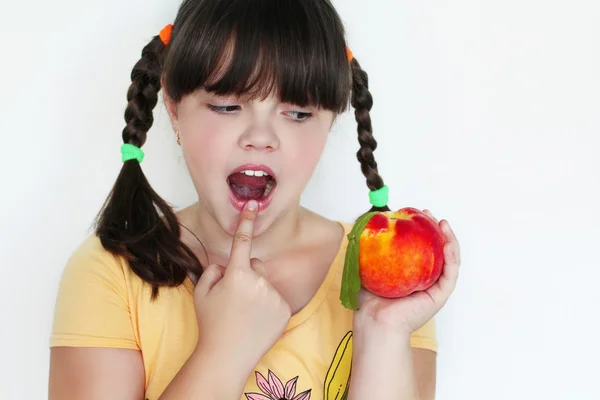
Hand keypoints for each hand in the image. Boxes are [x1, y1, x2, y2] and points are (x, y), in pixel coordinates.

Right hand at [192, 200, 290, 368]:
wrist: (226, 356)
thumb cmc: (211, 324)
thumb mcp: (202, 293)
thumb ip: (213, 270)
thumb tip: (226, 264)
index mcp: (237, 274)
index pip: (243, 241)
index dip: (247, 221)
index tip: (252, 204)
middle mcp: (259, 282)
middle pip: (256, 265)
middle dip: (247, 274)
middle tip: (235, 297)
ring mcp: (274, 296)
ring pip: (266, 283)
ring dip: (258, 291)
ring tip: (245, 313)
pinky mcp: (284, 309)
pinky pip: (275, 298)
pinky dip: (268, 305)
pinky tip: (256, 320)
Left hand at [354, 210, 460, 335]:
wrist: (375, 323)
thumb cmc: (369, 302)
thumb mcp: (366, 268)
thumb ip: (366, 251)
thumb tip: (360, 228)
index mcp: (410, 275)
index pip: (420, 250)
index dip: (421, 231)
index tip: (415, 215)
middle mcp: (424, 280)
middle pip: (436, 251)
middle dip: (435, 230)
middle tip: (428, 214)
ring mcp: (433, 288)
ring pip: (448, 260)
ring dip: (449, 239)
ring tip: (443, 223)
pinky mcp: (440, 296)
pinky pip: (451, 273)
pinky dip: (452, 256)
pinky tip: (448, 242)